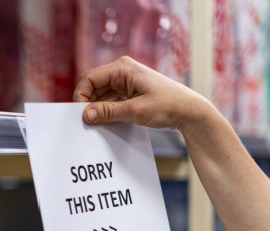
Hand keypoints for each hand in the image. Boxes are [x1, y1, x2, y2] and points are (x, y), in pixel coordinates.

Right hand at [73, 56, 211, 132]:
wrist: (189, 110)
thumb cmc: (167, 106)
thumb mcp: (135, 111)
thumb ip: (108, 112)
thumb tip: (86, 114)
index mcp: (123, 68)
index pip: (90, 78)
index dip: (81, 96)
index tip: (80, 114)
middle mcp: (122, 70)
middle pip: (93, 84)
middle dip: (87, 101)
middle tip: (85, 120)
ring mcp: (126, 79)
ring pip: (100, 92)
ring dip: (96, 106)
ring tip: (95, 122)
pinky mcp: (129, 89)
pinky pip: (109, 97)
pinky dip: (105, 107)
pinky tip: (105, 119)